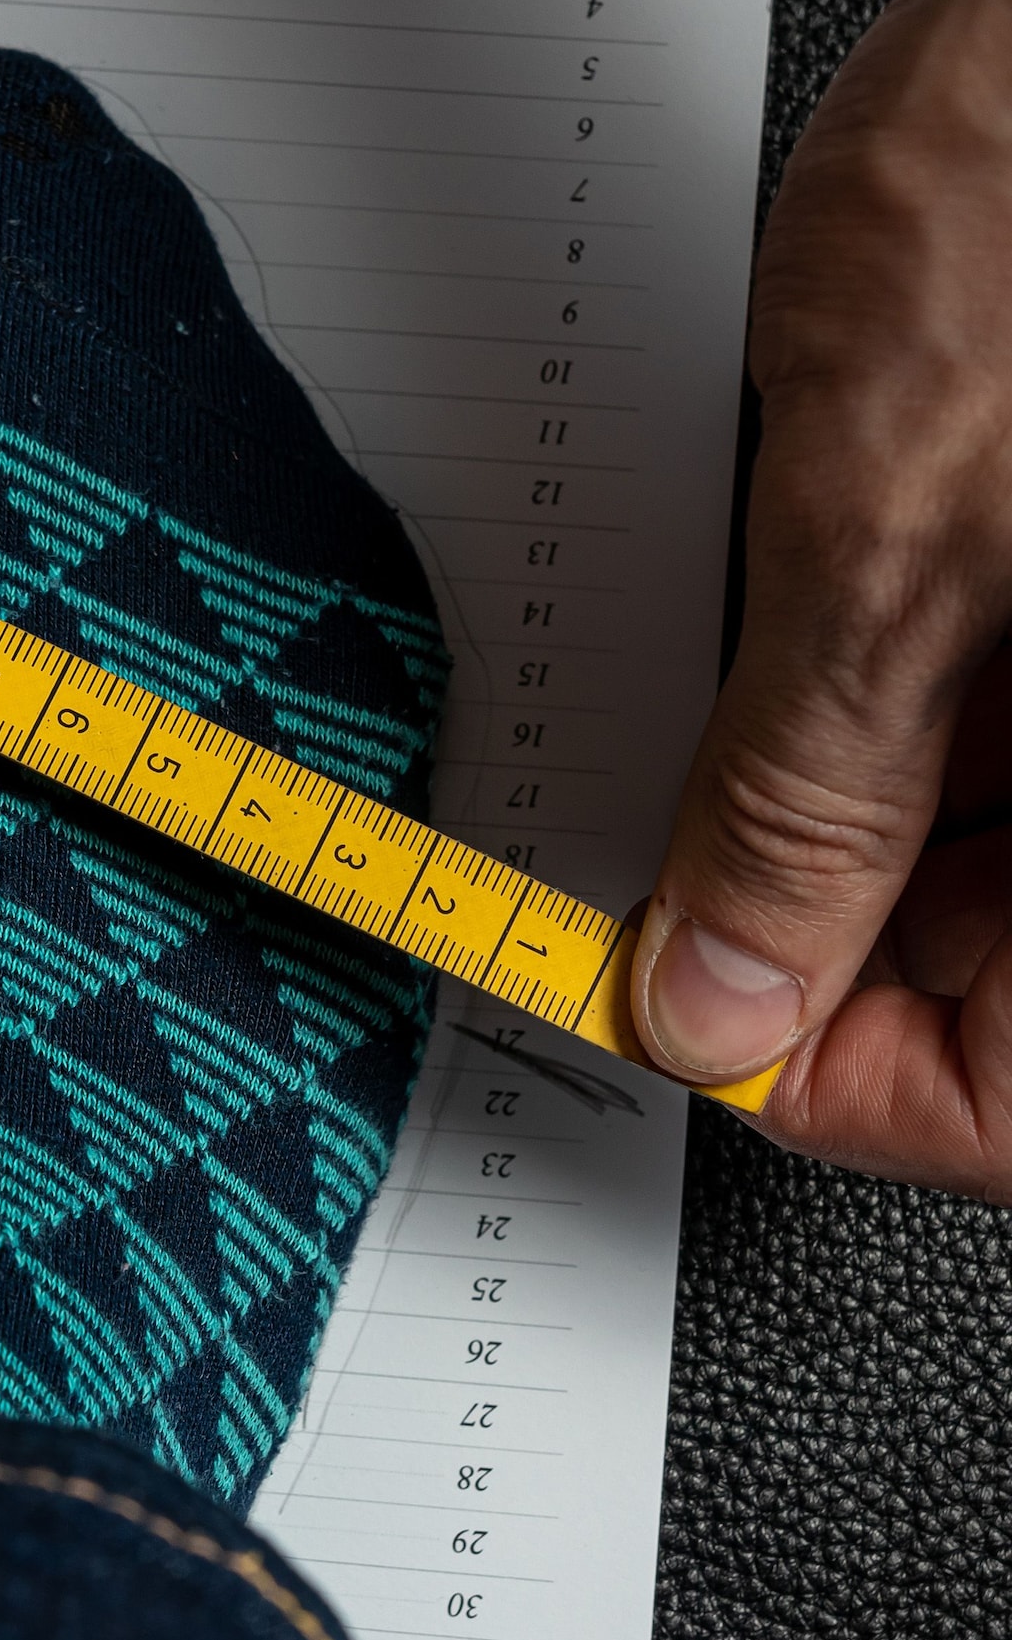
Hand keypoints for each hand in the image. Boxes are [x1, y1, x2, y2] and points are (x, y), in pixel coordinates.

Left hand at [630, 0, 1011, 1202]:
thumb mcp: (894, 543)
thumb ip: (801, 799)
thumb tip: (711, 990)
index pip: (998, 1097)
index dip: (818, 1070)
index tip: (667, 1007)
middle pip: (978, 979)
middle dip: (802, 928)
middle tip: (661, 865)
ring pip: (963, 863)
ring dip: (822, 817)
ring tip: (748, 715)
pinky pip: (974, 739)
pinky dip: (866, 718)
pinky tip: (811, 644)